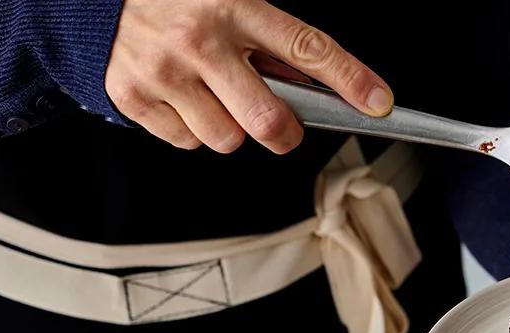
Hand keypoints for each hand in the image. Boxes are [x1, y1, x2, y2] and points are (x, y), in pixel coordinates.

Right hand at [105, 0, 392, 153]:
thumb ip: (271, 38)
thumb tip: (317, 87)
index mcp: (232, 3)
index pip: (307, 48)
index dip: (349, 79)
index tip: (379, 103)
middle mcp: (198, 39)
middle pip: (268, 122)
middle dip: (283, 132)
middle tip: (280, 125)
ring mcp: (161, 71)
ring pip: (226, 140)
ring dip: (230, 127)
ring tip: (212, 94)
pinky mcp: (130, 95)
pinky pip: (185, 142)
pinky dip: (190, 128)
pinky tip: (181, 97)